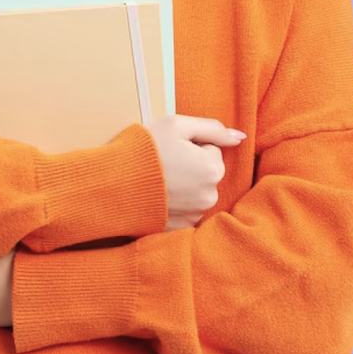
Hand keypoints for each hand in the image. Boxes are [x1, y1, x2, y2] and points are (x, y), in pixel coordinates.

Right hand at [143, 115, 245, 231]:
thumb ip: (213, 129)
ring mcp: (195, 214)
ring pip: (196, 192)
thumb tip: (239, 137)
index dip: (189, 146)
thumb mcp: (176, 125)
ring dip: (183, 186)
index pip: (210, 150)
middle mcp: (209, 195)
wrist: (113, 183)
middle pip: (205, 173)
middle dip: (190, 167)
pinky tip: (157, 196)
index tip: (170, 148)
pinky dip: (174, 204)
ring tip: (158, 180)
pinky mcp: (180, 227)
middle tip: (163, 163)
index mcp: (212, 168)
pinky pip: (185, 210)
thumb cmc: (144, 150)